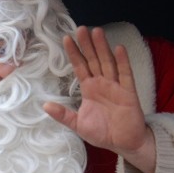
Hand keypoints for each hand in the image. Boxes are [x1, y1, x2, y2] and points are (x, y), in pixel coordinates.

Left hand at [44, 26, 156, 172]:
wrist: (124, 143)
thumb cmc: (102, 133)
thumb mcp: (78, 125)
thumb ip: (63, 115)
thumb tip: (45, 106)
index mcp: (89, 89)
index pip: (80, 67)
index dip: (74, 53)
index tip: (66, 39)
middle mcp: (102, 83)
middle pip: (93, 60)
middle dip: (87, 45)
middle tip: (81, 28)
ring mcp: (116, 86)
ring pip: (108, 62)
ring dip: (103, 47)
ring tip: (97, 32)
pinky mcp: (129, 92)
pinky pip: (125, 74)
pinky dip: (123, 62)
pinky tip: (119, 49)